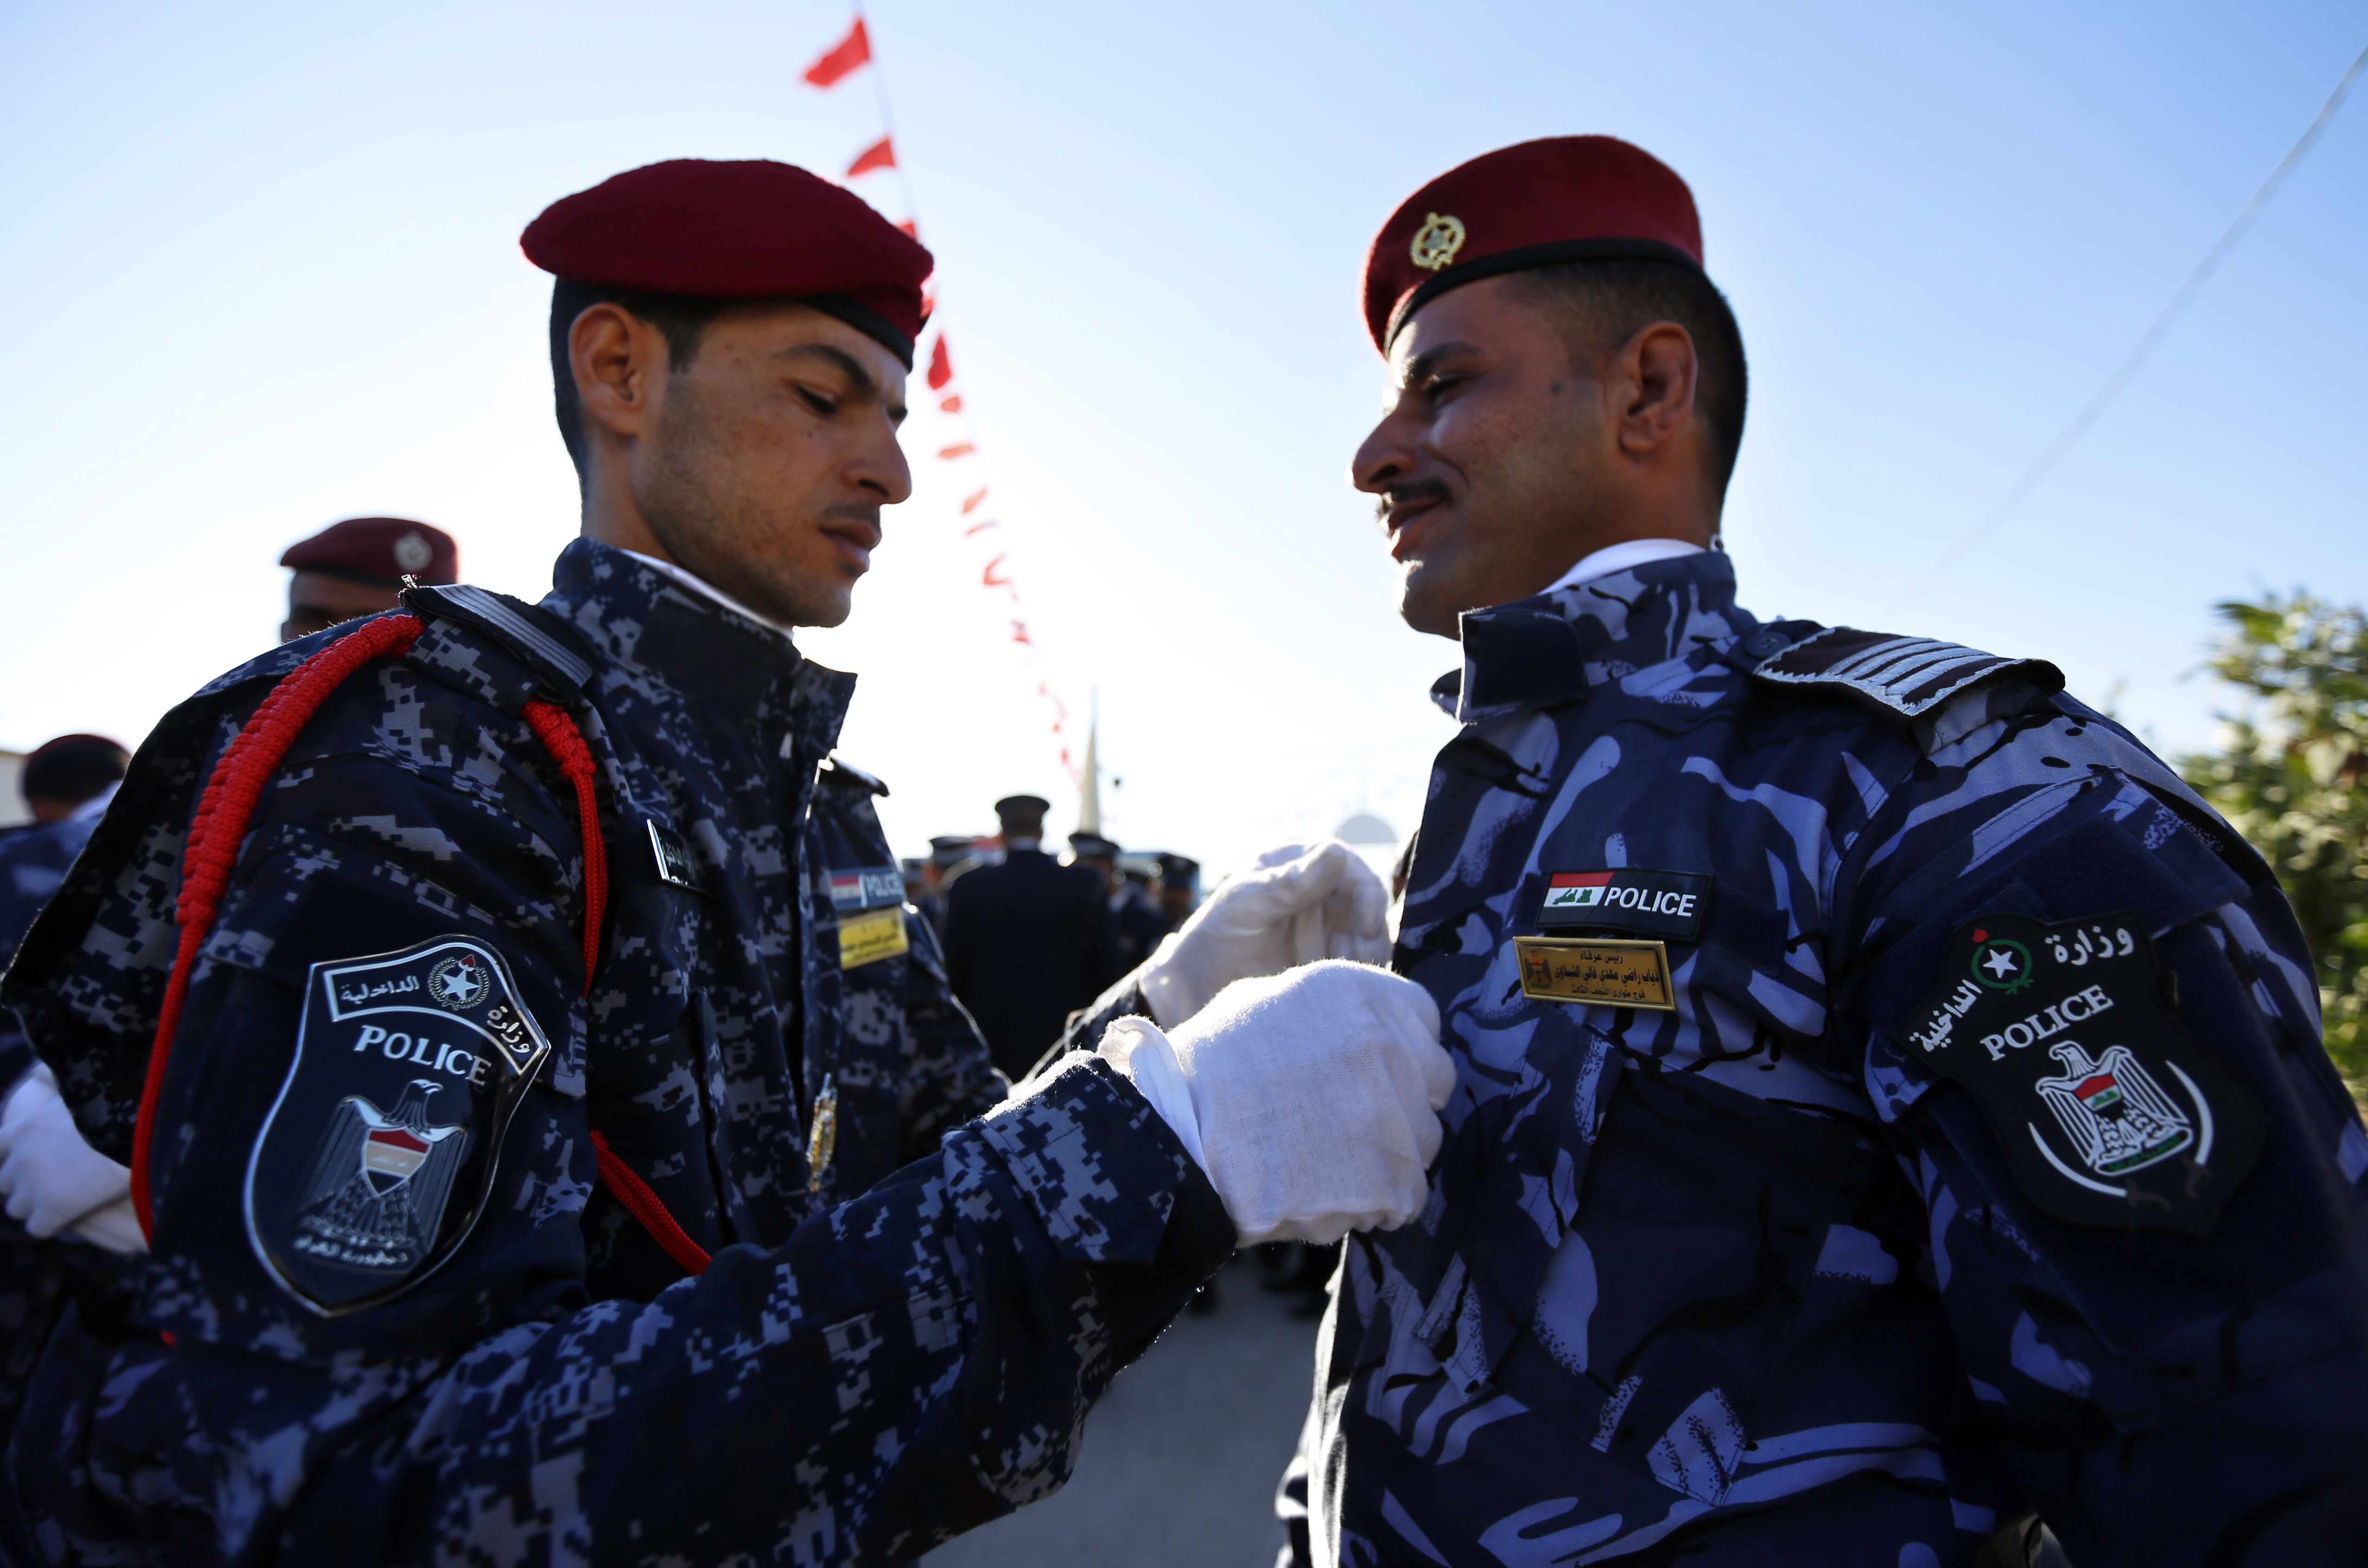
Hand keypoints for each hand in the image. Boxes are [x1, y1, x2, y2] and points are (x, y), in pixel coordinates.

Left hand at [0, 1065, 136, 1244]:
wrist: (138, 1130)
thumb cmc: (116, 1105)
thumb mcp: (76, 1092)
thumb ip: (52, 1084)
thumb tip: (38, 1072)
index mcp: (24, 1128)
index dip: (8, 1159)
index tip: (26, 1162)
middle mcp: (21, 1158)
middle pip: (3, 1182)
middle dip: (23, 1185)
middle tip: (50, 1183)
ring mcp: (33, 1186)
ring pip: (16, 1208)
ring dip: (35, 1206)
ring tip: (62, 1202)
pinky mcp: (53, 1210)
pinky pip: (37, 1228)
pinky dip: (52, 1224)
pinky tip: (72, 1216)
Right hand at [1102, 960, 1450, 1246]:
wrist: (1174, 1143)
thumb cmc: (1203, 1071)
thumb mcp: (1258, 1002)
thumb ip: (1321, 1009)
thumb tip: (1350, 1026)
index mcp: (1358, 994)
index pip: (1422, 1018)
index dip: (1397, 1047)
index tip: (1370, 1069)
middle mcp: (1389, 1046)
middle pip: (1432, 1082)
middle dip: (1400, 1101)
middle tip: (1348, 1120)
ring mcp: (1395, 1115)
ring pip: (1422, 1142)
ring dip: (1385, 1155)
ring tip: (1326, 1162)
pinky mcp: (1392, 1180)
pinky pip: (1406, 1196)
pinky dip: (1374, 1202)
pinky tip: (1326, 1193)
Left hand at [1139, 841, 1390, 1028]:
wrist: (1198, 988)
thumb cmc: (1216, 935)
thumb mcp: (1247, 905)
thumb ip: (1290, 884)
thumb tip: (1337, 854)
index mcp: (1299, 864)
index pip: (1348, 868)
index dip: (1365, 893)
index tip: (1364, 923)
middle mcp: (1321, 891)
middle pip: (1368, 904)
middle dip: (1370, 930)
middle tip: (1358, 957)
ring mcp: (1329, 927)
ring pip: (1371, 935)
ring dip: (1368, 954)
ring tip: (1344, 974)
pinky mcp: (1331, 960)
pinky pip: (1360, 964)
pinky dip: (1359, 974)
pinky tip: (1339, 986)